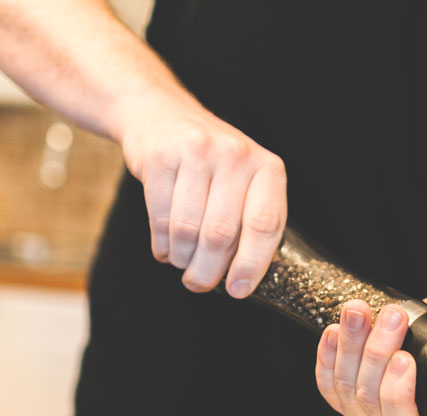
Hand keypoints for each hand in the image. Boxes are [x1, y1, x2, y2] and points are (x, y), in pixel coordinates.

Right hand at [119, 97, 286, 297]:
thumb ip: (252, 221)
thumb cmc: (213, 164)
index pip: (264, 225)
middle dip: (208, 271)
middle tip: (199, 284)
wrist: (161, 115)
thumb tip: (243, 280)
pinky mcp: (159, 157)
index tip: (238, 290)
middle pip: (221, 234)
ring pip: (188, 230)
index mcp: (268, 168)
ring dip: (183, 259)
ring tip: (182, 263)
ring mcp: (196, 153)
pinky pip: (159, 218)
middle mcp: (236, 156)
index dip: (251, 264)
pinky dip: (162, 245)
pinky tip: (166, 248)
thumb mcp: (246, 182)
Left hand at [315, 286, 426, 415]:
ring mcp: (365, 414)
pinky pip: (327, 384)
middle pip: (371, 396)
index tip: (404, 356)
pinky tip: (333, 331)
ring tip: (359, 311)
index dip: (398, 392)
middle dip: (376, 352)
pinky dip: (326, 358)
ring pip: (347, 386)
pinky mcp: (342, 398)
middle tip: (391, 315)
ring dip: (350, 346)